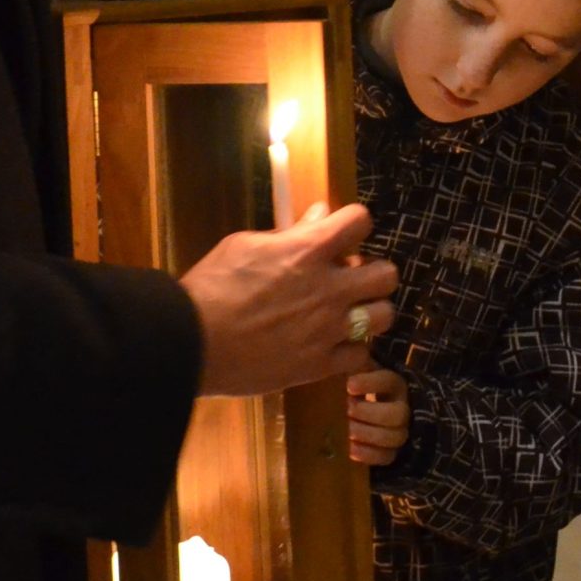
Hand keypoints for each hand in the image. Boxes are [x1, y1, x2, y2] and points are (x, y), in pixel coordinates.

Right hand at [179, 203, 398, 397]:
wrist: (193, 342)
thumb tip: (318, 215)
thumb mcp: (245, 245)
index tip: (344, 232)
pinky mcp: (321, 365)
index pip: (360, 221)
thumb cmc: (211, 287)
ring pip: (385, 315)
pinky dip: (352, 349)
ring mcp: (328, 329)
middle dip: (372, 271)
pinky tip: (334, 344)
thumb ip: (289, 231)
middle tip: (351, 277)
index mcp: (308, 251)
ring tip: (350, 312)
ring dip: (370, 310)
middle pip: (387, 273)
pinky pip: (362, 355)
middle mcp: (328, 288)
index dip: (354, 223)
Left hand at [345, 369, 409, 467]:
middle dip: (370, 413)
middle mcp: (402, 406)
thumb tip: (338, 356)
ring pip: (395, 436)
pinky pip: (387, 457)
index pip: (388, 380)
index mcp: (392, 383)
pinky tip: (351, 449)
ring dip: (369, 434)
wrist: (364, 413)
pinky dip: (368, 455)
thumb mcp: (355, 372)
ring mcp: (400, 430)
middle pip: (398, 414)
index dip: (371, 384)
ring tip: (348, 431)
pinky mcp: (392, 451)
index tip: (349, 386)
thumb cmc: (355, 390)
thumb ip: (349, 364)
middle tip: (348, 410)